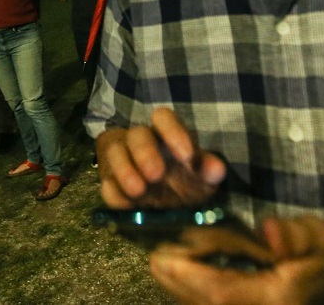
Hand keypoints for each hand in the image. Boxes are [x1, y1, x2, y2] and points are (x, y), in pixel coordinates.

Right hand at [97, 107, 224, 208]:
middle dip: (145, 151)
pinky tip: (125, 204)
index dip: (172, 131)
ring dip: (125, 169)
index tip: (187, 156)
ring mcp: (122, 161)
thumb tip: (217, 169)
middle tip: (156, 174)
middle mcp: (142, 143)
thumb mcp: (200, 178)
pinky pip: (106, 184)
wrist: (161, 205)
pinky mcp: (110, 183)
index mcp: (165, 135)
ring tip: (138, 190)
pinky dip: (113, 193)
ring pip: (115, 151)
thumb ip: (208, 171)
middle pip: (137, 134)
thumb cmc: (185, 183)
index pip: (163, 118)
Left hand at [150, 217, 323, 304]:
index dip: (187, 275)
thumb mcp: (319, 240)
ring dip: (177, 283)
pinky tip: (178, 267)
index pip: (220, 293)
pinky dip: (188, 288)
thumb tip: (269, 232)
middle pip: (201, 303)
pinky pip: (205, 304)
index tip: (161, 255)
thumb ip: (296, 236)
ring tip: (163, 254)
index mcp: (274, 301)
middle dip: (174, 278)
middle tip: (154, 251)